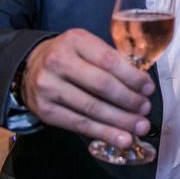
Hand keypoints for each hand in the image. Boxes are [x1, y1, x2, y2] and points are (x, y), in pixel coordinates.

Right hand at [21, 28, 154, 148]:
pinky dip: (104, 133)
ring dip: (120, 121)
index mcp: (75, 41)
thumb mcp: (88, 46)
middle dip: (129, 100)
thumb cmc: (70, 56)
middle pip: (102, 86)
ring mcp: (49, 87)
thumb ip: (112, 60)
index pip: (109, 61)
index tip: (149, 89)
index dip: (133, 77)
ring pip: (92, 109)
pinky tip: (121, 138)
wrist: (30, 66)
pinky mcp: (45, 110)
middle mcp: (59, 62)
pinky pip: (80, 125)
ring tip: (139, 127)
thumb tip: (142, 86)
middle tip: (145, 109)